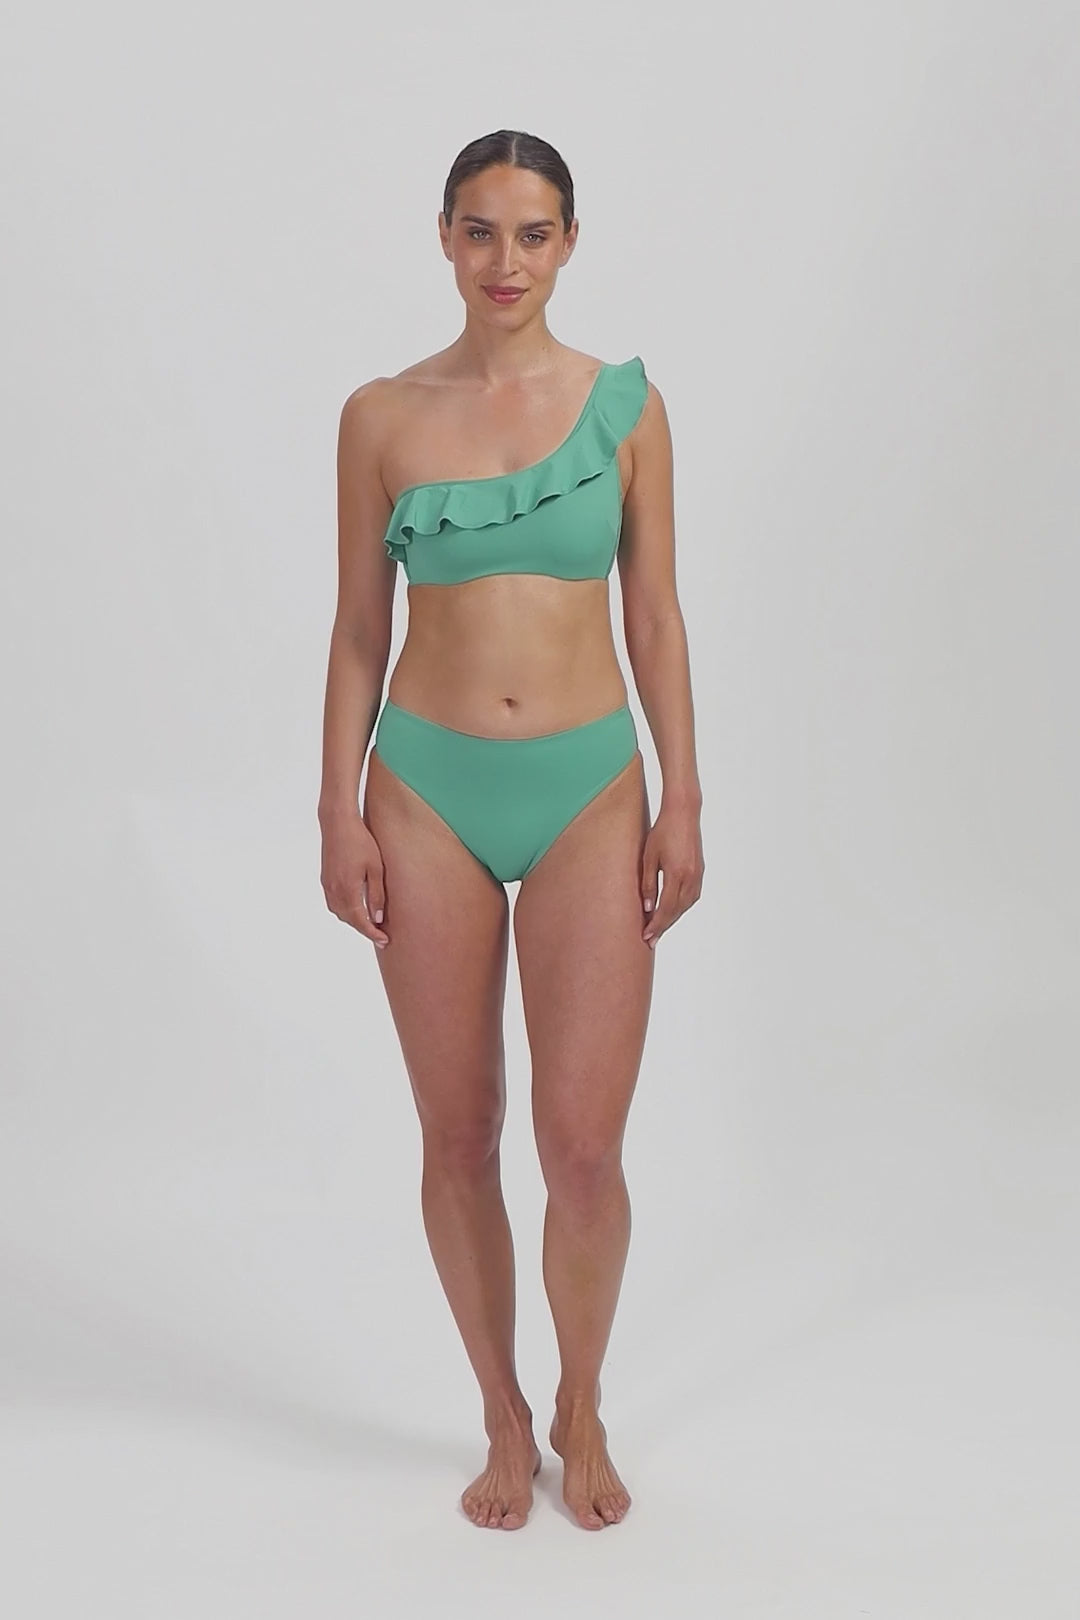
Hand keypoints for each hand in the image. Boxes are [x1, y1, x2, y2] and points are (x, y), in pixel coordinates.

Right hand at [320, 809, 388, 947]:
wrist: (337, 822)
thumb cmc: (360, 841)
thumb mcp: (376, 868)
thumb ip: (376, 895)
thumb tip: (377, 918)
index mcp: (348, 890)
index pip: (360, 921)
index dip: (372, 933)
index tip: (384, 941)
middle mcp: (334, 891)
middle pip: (349, 920)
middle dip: (364, 929)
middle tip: (380, 935)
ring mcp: (327, 885)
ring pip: (340, 913)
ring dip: (354, 920)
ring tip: (370, 922)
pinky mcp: (325, 879)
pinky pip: (334, 903)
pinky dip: (345, 910)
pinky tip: (356, 907)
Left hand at [640, 802, 703, 947]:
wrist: (684, 812)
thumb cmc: (663, 830)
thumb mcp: (649, 857)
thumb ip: (648, 883)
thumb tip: (647, 908)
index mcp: (677, 874)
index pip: (666, 908)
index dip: (656, 925)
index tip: (647, 937)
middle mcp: (691, 877)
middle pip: (676, 911)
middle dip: (663, 926)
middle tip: (650, 940)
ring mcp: (698, 874)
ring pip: (685, 905)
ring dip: (672, 918)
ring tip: (659, 927)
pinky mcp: (700, 871)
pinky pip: (691, 896)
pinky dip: (681, 906)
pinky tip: (671, 910)